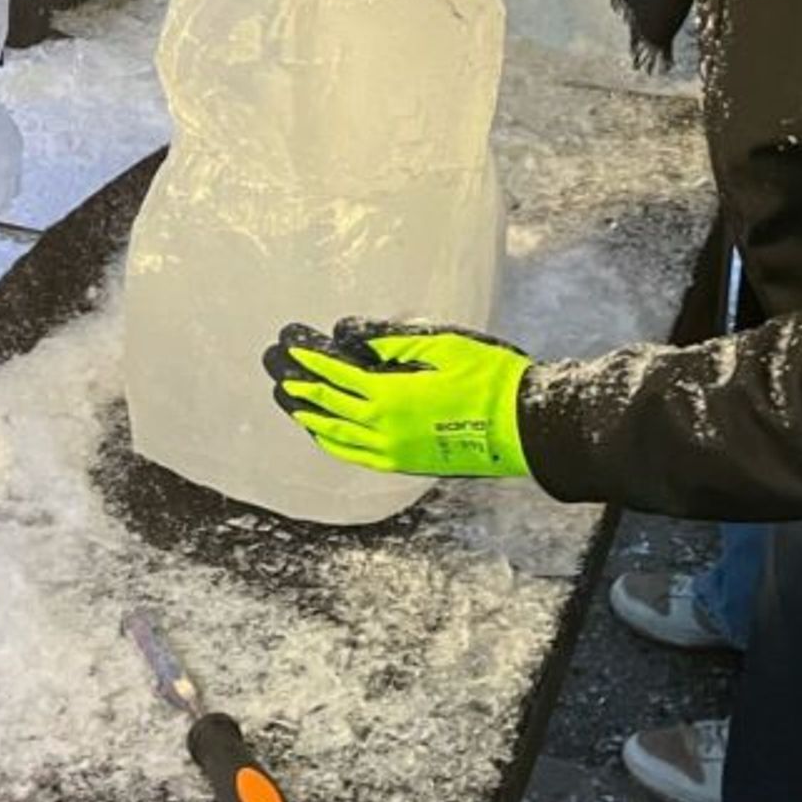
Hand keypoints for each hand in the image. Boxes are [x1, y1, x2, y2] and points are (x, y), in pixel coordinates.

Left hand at [262, 318, 532, 477]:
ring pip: (339, 439)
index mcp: (390, 396)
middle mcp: (384, 428)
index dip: (312, 363)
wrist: (521, 427)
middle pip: (330, 409)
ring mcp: (394, 452)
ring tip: (294, 409)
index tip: (292, 352)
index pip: (337, 378)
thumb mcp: (441, 347)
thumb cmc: (487, 380)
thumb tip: (353, 335)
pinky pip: (359, 457)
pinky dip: (337, 445)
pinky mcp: (407, 465)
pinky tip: (329, 438)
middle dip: (303, 392)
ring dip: (314, 422)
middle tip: (280, 380)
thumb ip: (393, 343)